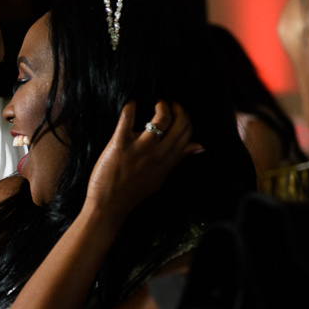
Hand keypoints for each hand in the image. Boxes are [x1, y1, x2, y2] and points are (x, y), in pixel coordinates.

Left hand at [86, 101, 198, 219]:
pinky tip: (131, 104)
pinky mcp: (120, 144)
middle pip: (179, 123)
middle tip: (169, 104)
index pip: (187, 133)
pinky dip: (130, 107)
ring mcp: (140, 149)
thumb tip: (199, 146)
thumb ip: (178, 158)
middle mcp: (157, 154)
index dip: (186, 118)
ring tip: (156, 104)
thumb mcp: (161, 176)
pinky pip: (127, 119)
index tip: (178, 112)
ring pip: (161, 118)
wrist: (109, 204)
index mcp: (168, 161)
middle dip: (177, 108)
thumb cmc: (133, 191)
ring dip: (161, 105)